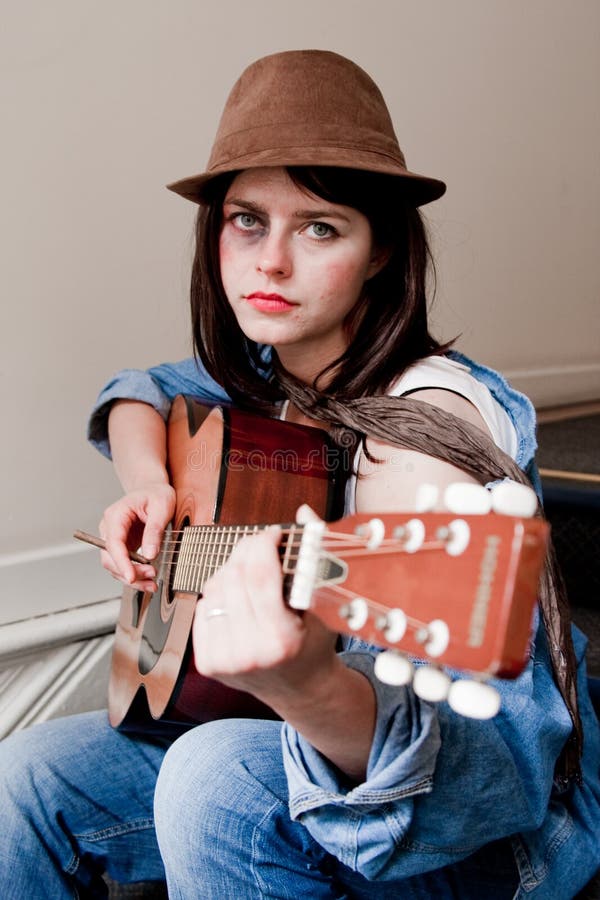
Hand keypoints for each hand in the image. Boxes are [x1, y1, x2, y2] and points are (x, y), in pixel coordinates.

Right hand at [99, 483, 175, 590]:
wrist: (153, 490)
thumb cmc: (156, 494)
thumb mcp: (161, 508)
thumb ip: (154, 531)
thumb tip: (149, 555)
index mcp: (116, 515)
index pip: (113, 543)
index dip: (121, 562)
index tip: (131, 577)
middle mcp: (109, 528)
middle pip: (109, 558)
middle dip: (128, 572)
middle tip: (151, 577)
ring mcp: (113, 538)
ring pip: (114, 565)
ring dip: (131, 578)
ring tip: (151, 584)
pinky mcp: (121, 546)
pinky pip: (123, 564)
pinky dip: (134, 574)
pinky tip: (147, 581)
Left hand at [192, 525, 336, 707]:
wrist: (301, 689)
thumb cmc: (313, 644)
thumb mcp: (322, 605)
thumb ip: (311, 555)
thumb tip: (304, 512)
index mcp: (281, 640)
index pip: (260, 575)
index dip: (264, 544)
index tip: (272, 533)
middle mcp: (249, 653)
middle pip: (235, 578)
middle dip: (247, 551)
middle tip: (260, 545)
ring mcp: (224, 660)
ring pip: (215, 589)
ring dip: (232, 571)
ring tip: (251, 573)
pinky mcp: (208, 662)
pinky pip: (204, 607)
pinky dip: (218, 594)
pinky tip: (237, 597)